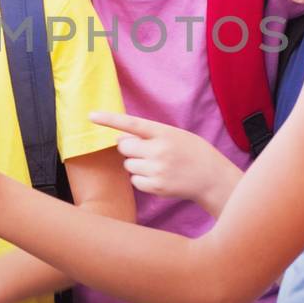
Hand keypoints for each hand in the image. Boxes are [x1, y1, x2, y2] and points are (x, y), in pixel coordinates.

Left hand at [91, 111, 240, 214]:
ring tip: (158, 165)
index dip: (109, 119)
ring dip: (137, 164)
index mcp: (164, 133)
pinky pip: (135, 180)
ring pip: (128, 165)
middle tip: (146, 150)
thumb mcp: (175, 135)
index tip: (91, 115)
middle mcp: (159, 150)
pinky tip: (159, 177)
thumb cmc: (192, 152)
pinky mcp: (156, 187)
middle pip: (124, 146)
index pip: (131, 123)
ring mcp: (157, 170)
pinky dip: (142, 179)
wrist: (212, 178)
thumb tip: (120, 136)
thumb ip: (149, 134)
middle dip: (129, 148)